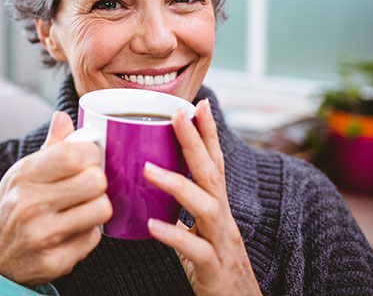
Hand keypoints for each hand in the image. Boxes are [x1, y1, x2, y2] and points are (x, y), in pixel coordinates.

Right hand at [0, 111, 111, 285]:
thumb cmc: (13, 207)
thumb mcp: (23, 173)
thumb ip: (50, 146)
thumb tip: (63, 116)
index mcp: (24, 175)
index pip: (75, 154)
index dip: (92, 154)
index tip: (88, 160)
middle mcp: (30, 204)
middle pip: (96, 181)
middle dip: (97, 182)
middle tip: (86, 186)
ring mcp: (42, 235)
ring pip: (102, 209)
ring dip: (97, 208)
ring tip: (81, 208)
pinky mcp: (54, 261)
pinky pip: (94, 238)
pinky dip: (88, 233)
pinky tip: (71, 231)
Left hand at [143, 99, 261, 295]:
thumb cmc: (216, 266)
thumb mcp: (202, 232)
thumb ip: (185, 212)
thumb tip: (157, 189)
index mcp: (217, 206)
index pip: (214, 162)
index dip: (207, 133)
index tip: (199, 103)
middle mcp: (223, 218)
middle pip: (211, 172)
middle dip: (195, 140)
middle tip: (179, 113)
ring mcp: (222, 242)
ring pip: (206, 206)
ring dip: (178, 184)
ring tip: (148, 170)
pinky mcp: (214, 269)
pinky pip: (196, 250)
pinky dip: (176, 236)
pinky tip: (154, 227)